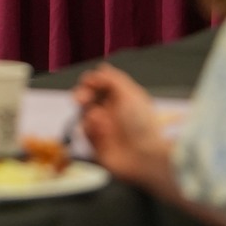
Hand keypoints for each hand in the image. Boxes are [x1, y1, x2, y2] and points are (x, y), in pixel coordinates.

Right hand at [74, 64, 172, 191]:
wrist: (145, 156)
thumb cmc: (142, 124)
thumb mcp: (130, 94)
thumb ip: (112, 78)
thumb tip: (99, 69)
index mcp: (122, 98)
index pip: (101, 84)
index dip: (92, 81)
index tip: (89, 82)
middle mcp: (113, 112)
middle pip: (88, 97)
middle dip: (82, 94)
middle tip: (81, 98)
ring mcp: (105, 128)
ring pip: (84, 113)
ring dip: (88, 113)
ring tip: (97, 118)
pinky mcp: (98, 143)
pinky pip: (86, 132)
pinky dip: (91, 129)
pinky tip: (101, 132)